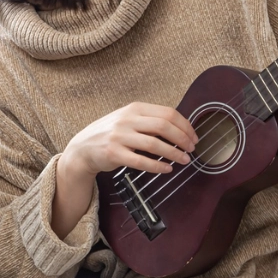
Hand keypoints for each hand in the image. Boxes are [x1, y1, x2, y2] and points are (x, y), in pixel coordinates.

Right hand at [60, 102, 198, 178]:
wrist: (83, 147)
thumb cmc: (110, 133)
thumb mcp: (128, 119)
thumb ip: (149, 121)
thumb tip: (179, 129)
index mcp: (134, 109)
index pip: (167, 113)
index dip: (185, 126)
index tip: (193, 137)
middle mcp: (127, 120)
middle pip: (164, 126)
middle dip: (183, 139)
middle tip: (192, 149)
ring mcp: (119, 137)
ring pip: (154, 144)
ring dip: (174, 153)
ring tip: (184, 160)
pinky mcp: (114, 154)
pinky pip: (141, 161)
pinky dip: (157, 166)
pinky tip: (167, 169)